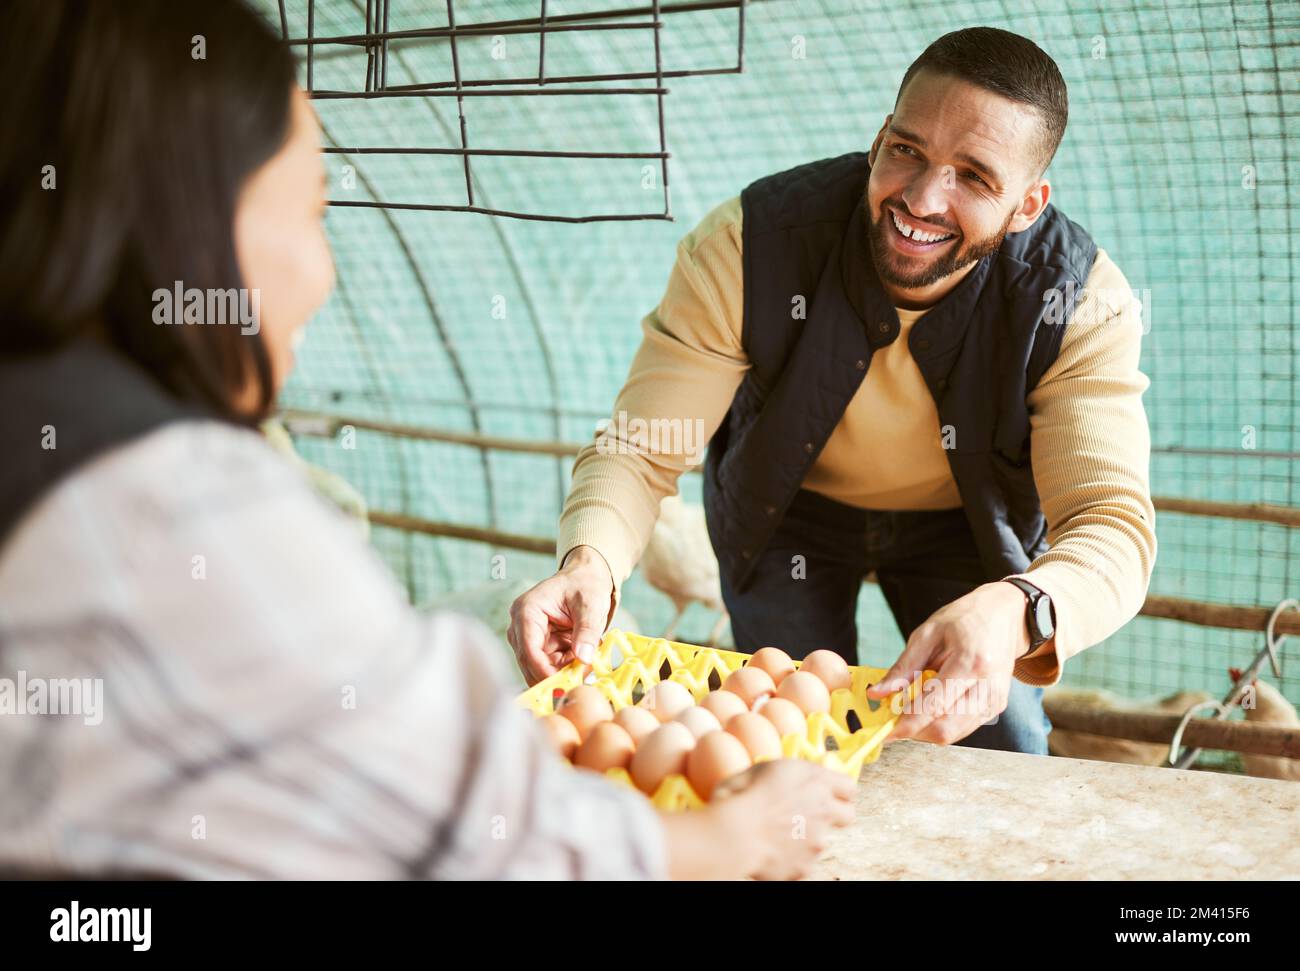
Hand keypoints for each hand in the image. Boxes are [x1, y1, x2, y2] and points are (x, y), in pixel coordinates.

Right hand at [507, 546, 614, 685]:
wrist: (586, 578)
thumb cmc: (585, 585)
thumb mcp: (591, 605)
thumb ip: (587, 631)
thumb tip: (583, 658)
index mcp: (527, 610)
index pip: (528, 648)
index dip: (543, 670)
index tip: (562, 685)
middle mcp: (521, 626)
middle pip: (530, 662)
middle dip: (555, 674)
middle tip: (581, 677)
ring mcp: (528, 637)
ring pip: (539, 668)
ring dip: (563, 670)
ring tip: (588, 659)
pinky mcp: (539, 645)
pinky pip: (549, 665)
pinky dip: (566, 666)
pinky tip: (582, 656)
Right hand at [706, 761, 855, 879]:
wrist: (732, 835)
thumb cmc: (738, 798)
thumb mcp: (762, 769)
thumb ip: (787, 774)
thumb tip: (789, 779)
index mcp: (815, 780)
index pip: (848, 787)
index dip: (837, 791)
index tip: (827, 793)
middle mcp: (824, 810)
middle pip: (847, 815)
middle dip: (834, 816)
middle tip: (810, 816)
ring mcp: (817, 841)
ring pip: (820, 841)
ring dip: (805, 838)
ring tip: (775, 834)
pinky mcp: (806, 866)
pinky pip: (802, 862)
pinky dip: (791, 858)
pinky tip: (771, 850)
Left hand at [865, 581, 1031, 745]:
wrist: (1002, 617)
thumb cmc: (963, 620)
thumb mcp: (926, 634)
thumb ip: (903, 667)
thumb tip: (877, 694)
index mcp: (970, 663)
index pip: (934, 706)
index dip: (906, 724)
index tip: (884, 731)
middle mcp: (987, 687)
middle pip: (945, 729)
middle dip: (914, 731)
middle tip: (893, 720)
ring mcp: (995, 700)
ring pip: (953, 734)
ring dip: (926, 730)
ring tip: (910, 710)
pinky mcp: (996, 707)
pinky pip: (963, 728)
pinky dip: (941, 724)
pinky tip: (930, 706)